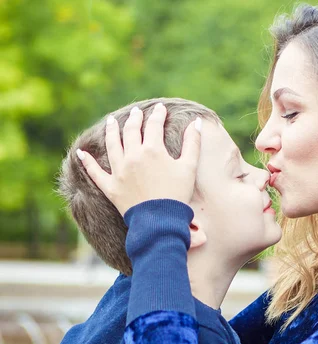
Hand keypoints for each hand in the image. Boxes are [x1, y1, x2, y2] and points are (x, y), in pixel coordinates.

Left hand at [77, 103, 201, 215]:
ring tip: (112, 121)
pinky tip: (80, 152)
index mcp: (153, 150)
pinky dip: (87, 162)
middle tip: (137, 112)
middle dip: (135, 119)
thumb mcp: (189, 167)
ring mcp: (119, 171)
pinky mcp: (110, 187)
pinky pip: (95, 172)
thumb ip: (193, 143)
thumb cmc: (178, 194)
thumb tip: (197, 122)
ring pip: (112, 145)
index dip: (158, 115)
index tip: (160, 108)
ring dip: (112, 131)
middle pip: (131, 131)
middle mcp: (133, 156)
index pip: (154, 125)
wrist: (160, 221)